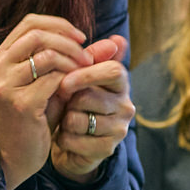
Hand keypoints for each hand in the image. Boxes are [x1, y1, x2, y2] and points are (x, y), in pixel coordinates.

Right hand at [0, 14, 95, 189]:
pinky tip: (74, 92)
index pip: (29, 24)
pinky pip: (53, 80)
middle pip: (38, 35)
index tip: (81, 38)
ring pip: (47, 56)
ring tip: (83, 75)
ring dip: (72, 63)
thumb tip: (115, 42)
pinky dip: (69, 82)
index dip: (59, 25)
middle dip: (69, 43)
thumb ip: (77, 60)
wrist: (15, 154)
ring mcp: (5, 86)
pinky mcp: (20, 104)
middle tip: (87, 58)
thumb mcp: (52, 82)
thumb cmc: (34, 116)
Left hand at [50, 36, 132, 182]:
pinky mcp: (107, 149)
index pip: (113, 70)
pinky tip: (66, 137)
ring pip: (78, 120)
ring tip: (66, 121)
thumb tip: (118, 40)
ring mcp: (119, 129)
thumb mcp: (81, 79)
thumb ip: (92, 58)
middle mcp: (126, 106)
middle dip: (68, 101)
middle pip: (89, 97)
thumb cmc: (76, 103)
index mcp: (121, 84)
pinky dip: (63, 139)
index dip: (86, 75)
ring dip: (64, 121)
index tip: (65, 83)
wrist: (73, 143)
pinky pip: (74, 140)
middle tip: (64, 105)